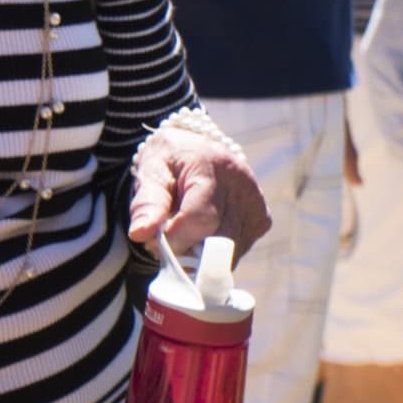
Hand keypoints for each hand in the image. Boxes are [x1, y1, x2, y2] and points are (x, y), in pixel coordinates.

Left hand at [127, 113, 270, 257]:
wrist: (197, 148)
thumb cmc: (170, 161)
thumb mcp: (150, 173)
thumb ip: (146, 204)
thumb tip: (140, 234)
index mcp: (213, 168)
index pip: (201, 219)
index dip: (176, 239)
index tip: (154, 241)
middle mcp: (243, 186)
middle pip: (218, 241)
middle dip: (186, 250)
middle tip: (164, 240)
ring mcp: (256, 205)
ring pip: (229, 252)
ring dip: (201, 254)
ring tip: (183, 233)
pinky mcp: (262, 220)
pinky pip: (237, 251)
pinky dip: (215, 252)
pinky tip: (203, 233)